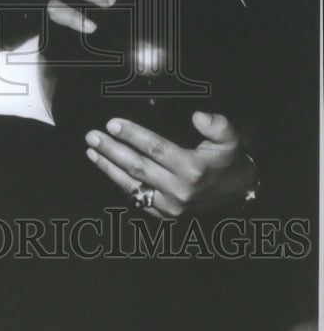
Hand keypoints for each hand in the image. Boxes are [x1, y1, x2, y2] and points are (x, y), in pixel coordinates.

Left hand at [84, 111, 256, 218]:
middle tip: (92, 135)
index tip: (112, 123)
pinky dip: (119, 184)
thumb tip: (198, 115)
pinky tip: (106, 168)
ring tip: (91, 150)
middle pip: (137, 166)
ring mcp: (171, 206)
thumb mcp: (230, 139)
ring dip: (108, 167)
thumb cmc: (229, 161)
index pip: (155, 148)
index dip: (132, 135)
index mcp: (192, 168)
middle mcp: (179, 189)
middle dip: (111, 149)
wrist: (238, 193)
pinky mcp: (165, 215)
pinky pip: (137, 199)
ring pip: (131, 185)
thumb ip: (217, 125)